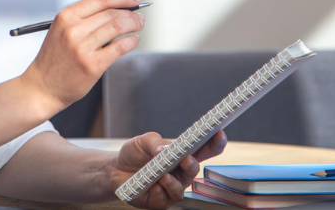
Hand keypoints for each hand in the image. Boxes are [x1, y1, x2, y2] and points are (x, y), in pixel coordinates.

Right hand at [20, 0, 143, 112]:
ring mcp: (83, 47)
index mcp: (65, 17)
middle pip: (111, 13)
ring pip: (117, 27)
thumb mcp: (61, 31)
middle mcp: (73, 29)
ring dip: (133, 25)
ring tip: (139, 26)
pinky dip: (131, 42)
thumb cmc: (53, 60)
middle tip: (139, 17)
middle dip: (131, 13)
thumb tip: (116, 11)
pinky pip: (119, 47)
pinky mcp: (92, 65)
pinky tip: (133, 40)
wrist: (42, 87)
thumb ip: (84, 20)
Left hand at [106, 130, 227, 208]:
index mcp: (182, 155)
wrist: (115, 170)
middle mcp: (181, 173)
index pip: (204, 150)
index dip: (215, 142)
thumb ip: (155, 143)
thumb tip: (164, 151)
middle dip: (191, 165)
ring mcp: (172, 188)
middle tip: (185, 159)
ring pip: (181, 188)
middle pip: (194, 170)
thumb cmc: (135, 154)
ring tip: (163, 176)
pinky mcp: (160, 201)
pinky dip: (158, 192)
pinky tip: (152, 186)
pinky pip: (164, 200)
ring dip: (173, 182)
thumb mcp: (142, 141)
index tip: (219, 133)